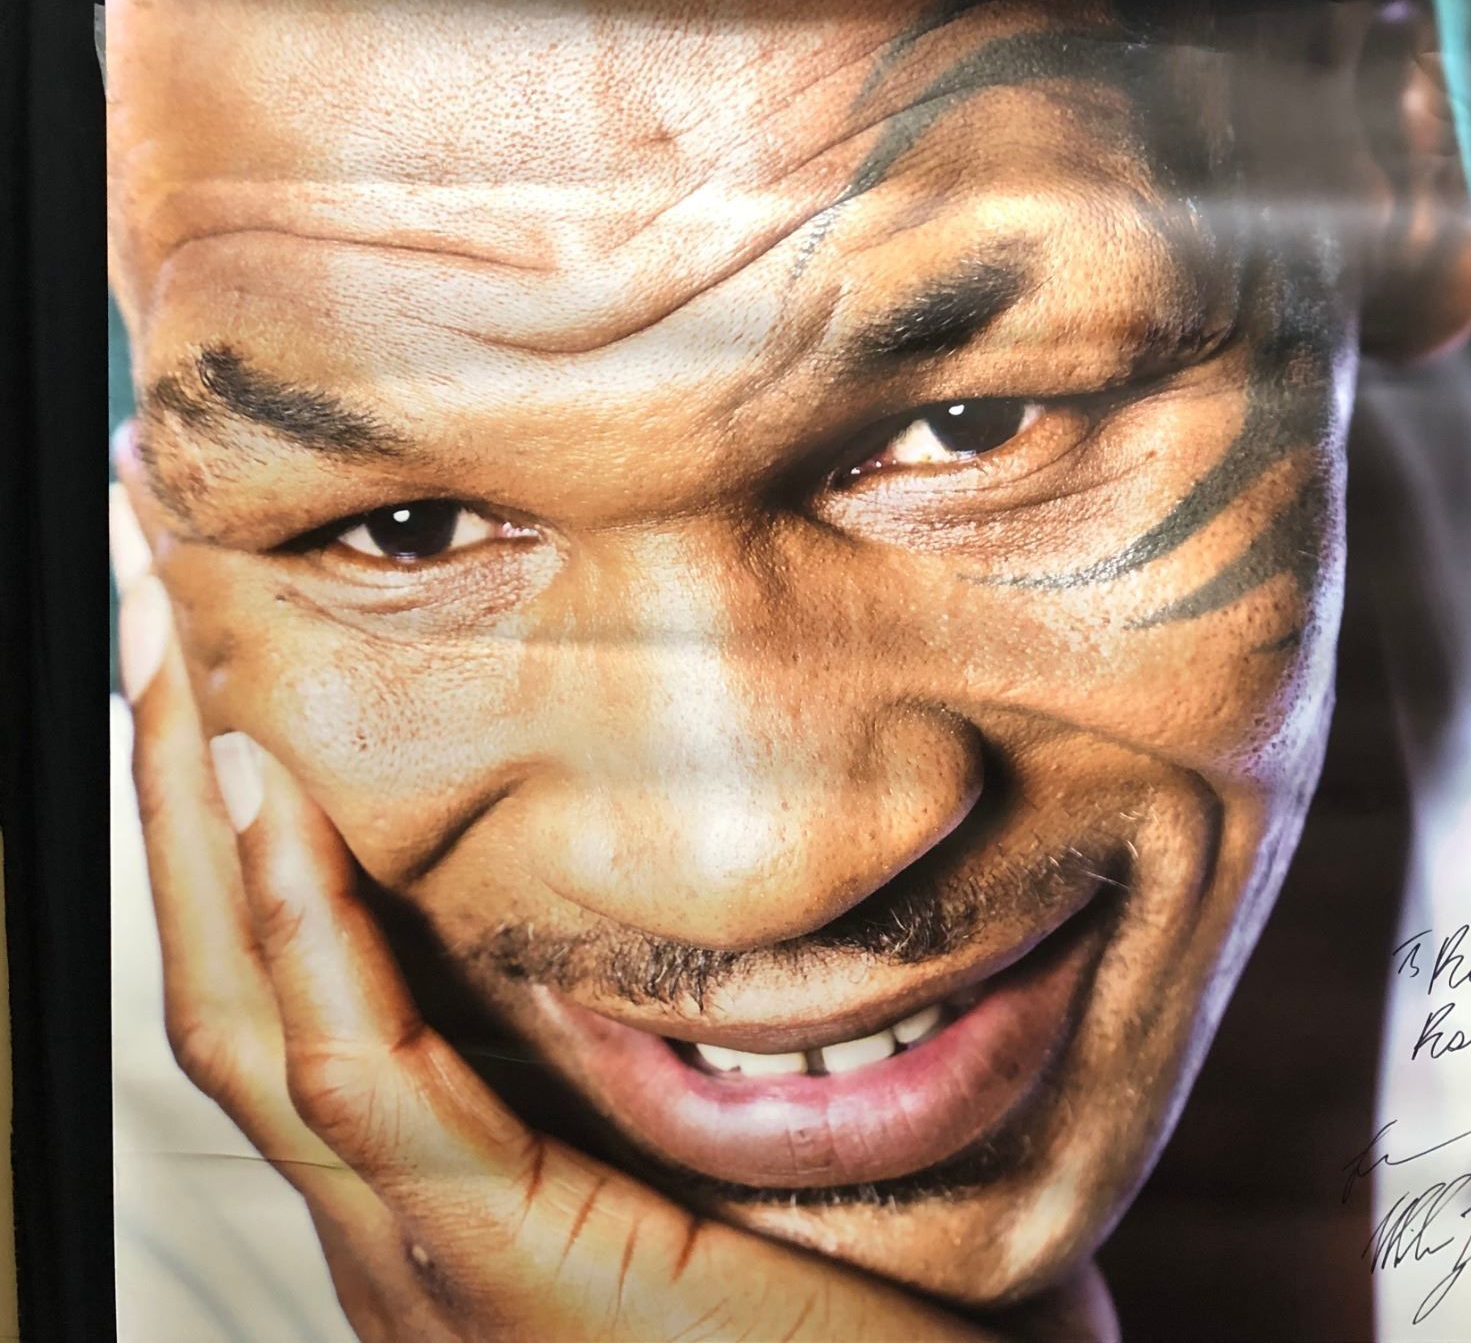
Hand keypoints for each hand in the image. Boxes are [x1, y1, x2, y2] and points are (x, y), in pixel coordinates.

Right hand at [110, 446, 1115, 1340]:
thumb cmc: (882, 1329)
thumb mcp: (752, 1164)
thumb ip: (685, 1059)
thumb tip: (701, 912)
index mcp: (455, 1212)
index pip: (297, 1009)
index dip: (238, 857)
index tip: (229, 698)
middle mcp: (402, 1241)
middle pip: (234, 995)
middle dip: (177, 809)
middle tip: (157, 629)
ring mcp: (429, 1265)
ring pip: (255, 1020)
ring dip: (205, 833)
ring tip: (177, 667)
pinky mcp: (499, 1266)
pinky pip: (364, 1078)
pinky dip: (309, 935)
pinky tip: (282, 805)